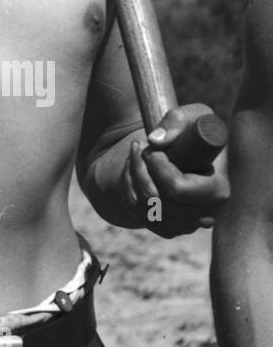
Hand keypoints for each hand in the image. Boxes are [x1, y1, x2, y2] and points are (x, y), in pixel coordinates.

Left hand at [121, 104, 229, 237]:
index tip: (152, 149)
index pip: (176, 189)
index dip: (156, 167)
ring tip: (135, 154)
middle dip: (139, 168)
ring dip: (131, 176)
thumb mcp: (192, 116)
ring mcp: (186, 226)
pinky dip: (128, 189)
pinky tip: (133, 171)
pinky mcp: (168, 229)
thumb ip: (177, 121)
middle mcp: (205, 215)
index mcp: (218, 192)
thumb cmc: (193, 134)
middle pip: (155, 199)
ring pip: (143, 207)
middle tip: (138, 146)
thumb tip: (154, 141)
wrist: (188, 155)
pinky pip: (137, 213)